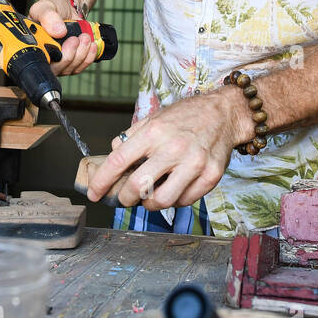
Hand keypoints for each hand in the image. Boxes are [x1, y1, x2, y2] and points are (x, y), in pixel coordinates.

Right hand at [28, 0, 97, 76]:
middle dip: (70, 55)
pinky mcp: (73, 61)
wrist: (68, 7)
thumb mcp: (45, 7)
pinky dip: (89, 57)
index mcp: (33, 46)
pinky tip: (91, 45)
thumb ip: (48, 17)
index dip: (51, 60)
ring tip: (85, 37)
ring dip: (81, 54)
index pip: (38, 64)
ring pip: (71, 69)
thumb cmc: (53, 8)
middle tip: (76, 39)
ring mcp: (60, 61)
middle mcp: (45, 57)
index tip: (60, 46)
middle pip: (57, 69)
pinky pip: (81, 66)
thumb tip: (58, 31)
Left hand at [88, 86, 248, 209]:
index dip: (101, 182)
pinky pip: (185, 201)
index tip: (94, 193)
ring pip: (162, 200)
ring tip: (149, 196)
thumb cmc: (186, 116)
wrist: (223, 113)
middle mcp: (173, 148)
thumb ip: (130, 136)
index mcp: (154, 132)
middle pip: (138, 187)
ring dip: (149, 204)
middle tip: (125, 197)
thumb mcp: (153, 118)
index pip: (118, 162)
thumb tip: (113, 153)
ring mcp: (194, 163)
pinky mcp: (210, 176)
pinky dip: (174, 201)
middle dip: (125, 198)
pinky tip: (172, 190)